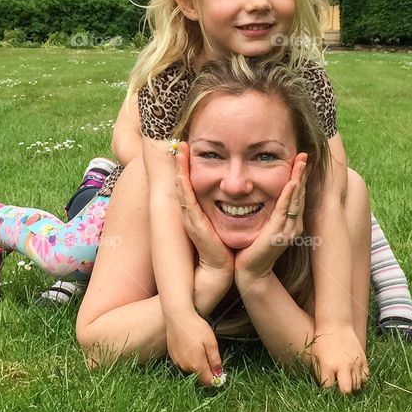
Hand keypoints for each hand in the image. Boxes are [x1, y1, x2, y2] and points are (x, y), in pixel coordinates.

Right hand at [164, 310, 223, 387]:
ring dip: (196, 363)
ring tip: (198, 346)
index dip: (214, 378)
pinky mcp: (172, 355)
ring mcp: (177, 361)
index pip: (207, 381)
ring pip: (191, 368)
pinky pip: (183, 361)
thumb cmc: (196, 327)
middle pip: (199, 375)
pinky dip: (188, 357)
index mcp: (197, 365)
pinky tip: (189, 345)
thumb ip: (215, 360)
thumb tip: (218, 373)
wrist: (178, 316)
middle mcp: (185, 366)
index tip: (218, 370)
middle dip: (205, 368)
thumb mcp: (211, 342)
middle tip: (208, 351)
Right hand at [175, 141, 233, 273]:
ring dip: (180, 169)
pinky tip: (180, 176)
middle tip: (179, 144)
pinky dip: (183, 188)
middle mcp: (190, 210)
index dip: (187, 165)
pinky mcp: (193, 224)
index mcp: (196, 208)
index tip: (187, 147)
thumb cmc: (221, 245)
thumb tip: (233, 191)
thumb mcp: (220, 220)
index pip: (190, 182)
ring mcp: (189, 216)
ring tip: (178, 151)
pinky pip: (186, 202)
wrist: (219, 267)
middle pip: (182, 181)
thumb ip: (221, 207)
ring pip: (181, 187)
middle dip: (180, 162)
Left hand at [234, 153, 307, 281]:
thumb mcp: (264, 224)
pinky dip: (288, 197)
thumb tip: (265, 193)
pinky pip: (284, 212)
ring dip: (298, 179)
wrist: (249, 271)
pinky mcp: (277, 235)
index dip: (300, 176)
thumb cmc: (253, 247)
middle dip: (302, 173)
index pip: (297, 195)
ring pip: (295, 200)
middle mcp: (294, 225)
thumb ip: (269, 211)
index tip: (301, 159)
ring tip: (301, 162)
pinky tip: (291, 183)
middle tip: (305, 154)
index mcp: (291, 222)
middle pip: (300, 194)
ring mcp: (288, 230)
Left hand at [310, 326, 369, 394]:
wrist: (335, 324)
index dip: (327, 393)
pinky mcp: (363, 359)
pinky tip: (355, 379)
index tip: (327, 393)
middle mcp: (343, 366)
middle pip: (346, 391)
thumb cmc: (321, 340)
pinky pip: (365, 377)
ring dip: (351, 387)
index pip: (329, 389)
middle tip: (339, 391)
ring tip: (346, 384)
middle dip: (342, 394)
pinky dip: (361, 381)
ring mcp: (355, 363)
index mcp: (328, 366)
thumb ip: (321, 373)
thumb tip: (326, 388)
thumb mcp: (315, 356)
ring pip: (357, 385)